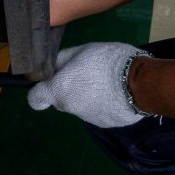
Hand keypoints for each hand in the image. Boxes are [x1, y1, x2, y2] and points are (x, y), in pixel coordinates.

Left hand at [28, 42, 148, 128]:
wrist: (139, 83)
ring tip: (109, 82)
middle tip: (88, 74)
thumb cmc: (107, 61)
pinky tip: (118, 92)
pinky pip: (100, 112)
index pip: (35, 99)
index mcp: (59, 91)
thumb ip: (63, 60)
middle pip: (62, 100)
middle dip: (70, 89)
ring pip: (82, 106)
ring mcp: (88, 119)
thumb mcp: (82, 50)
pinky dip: (105, 104)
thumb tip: (53, 67)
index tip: (52, 82)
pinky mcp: (106, 124)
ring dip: (89, 96)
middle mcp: (70, 109)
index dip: (41, 90)